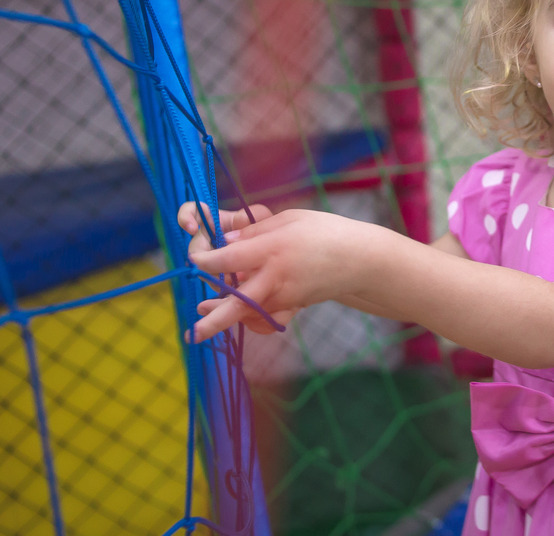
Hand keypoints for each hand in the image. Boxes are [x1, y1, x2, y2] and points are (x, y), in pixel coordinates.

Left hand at [182, 208, 380, 343]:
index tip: (194, 260)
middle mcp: (277, 276)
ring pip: (248, 314)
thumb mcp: (289, 219)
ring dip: (225, 319)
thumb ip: (255, 231)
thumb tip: (226, 241)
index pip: (228, 258)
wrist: (361, 259)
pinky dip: (251, 320)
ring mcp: (286, 295)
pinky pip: (265, 318)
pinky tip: (242, 319)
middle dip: (214, 320)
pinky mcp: (294, 306)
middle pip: (238, 302)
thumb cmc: (325, 231)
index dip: (205, 260)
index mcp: (273, 248)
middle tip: (192, 335)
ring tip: (202, 326)